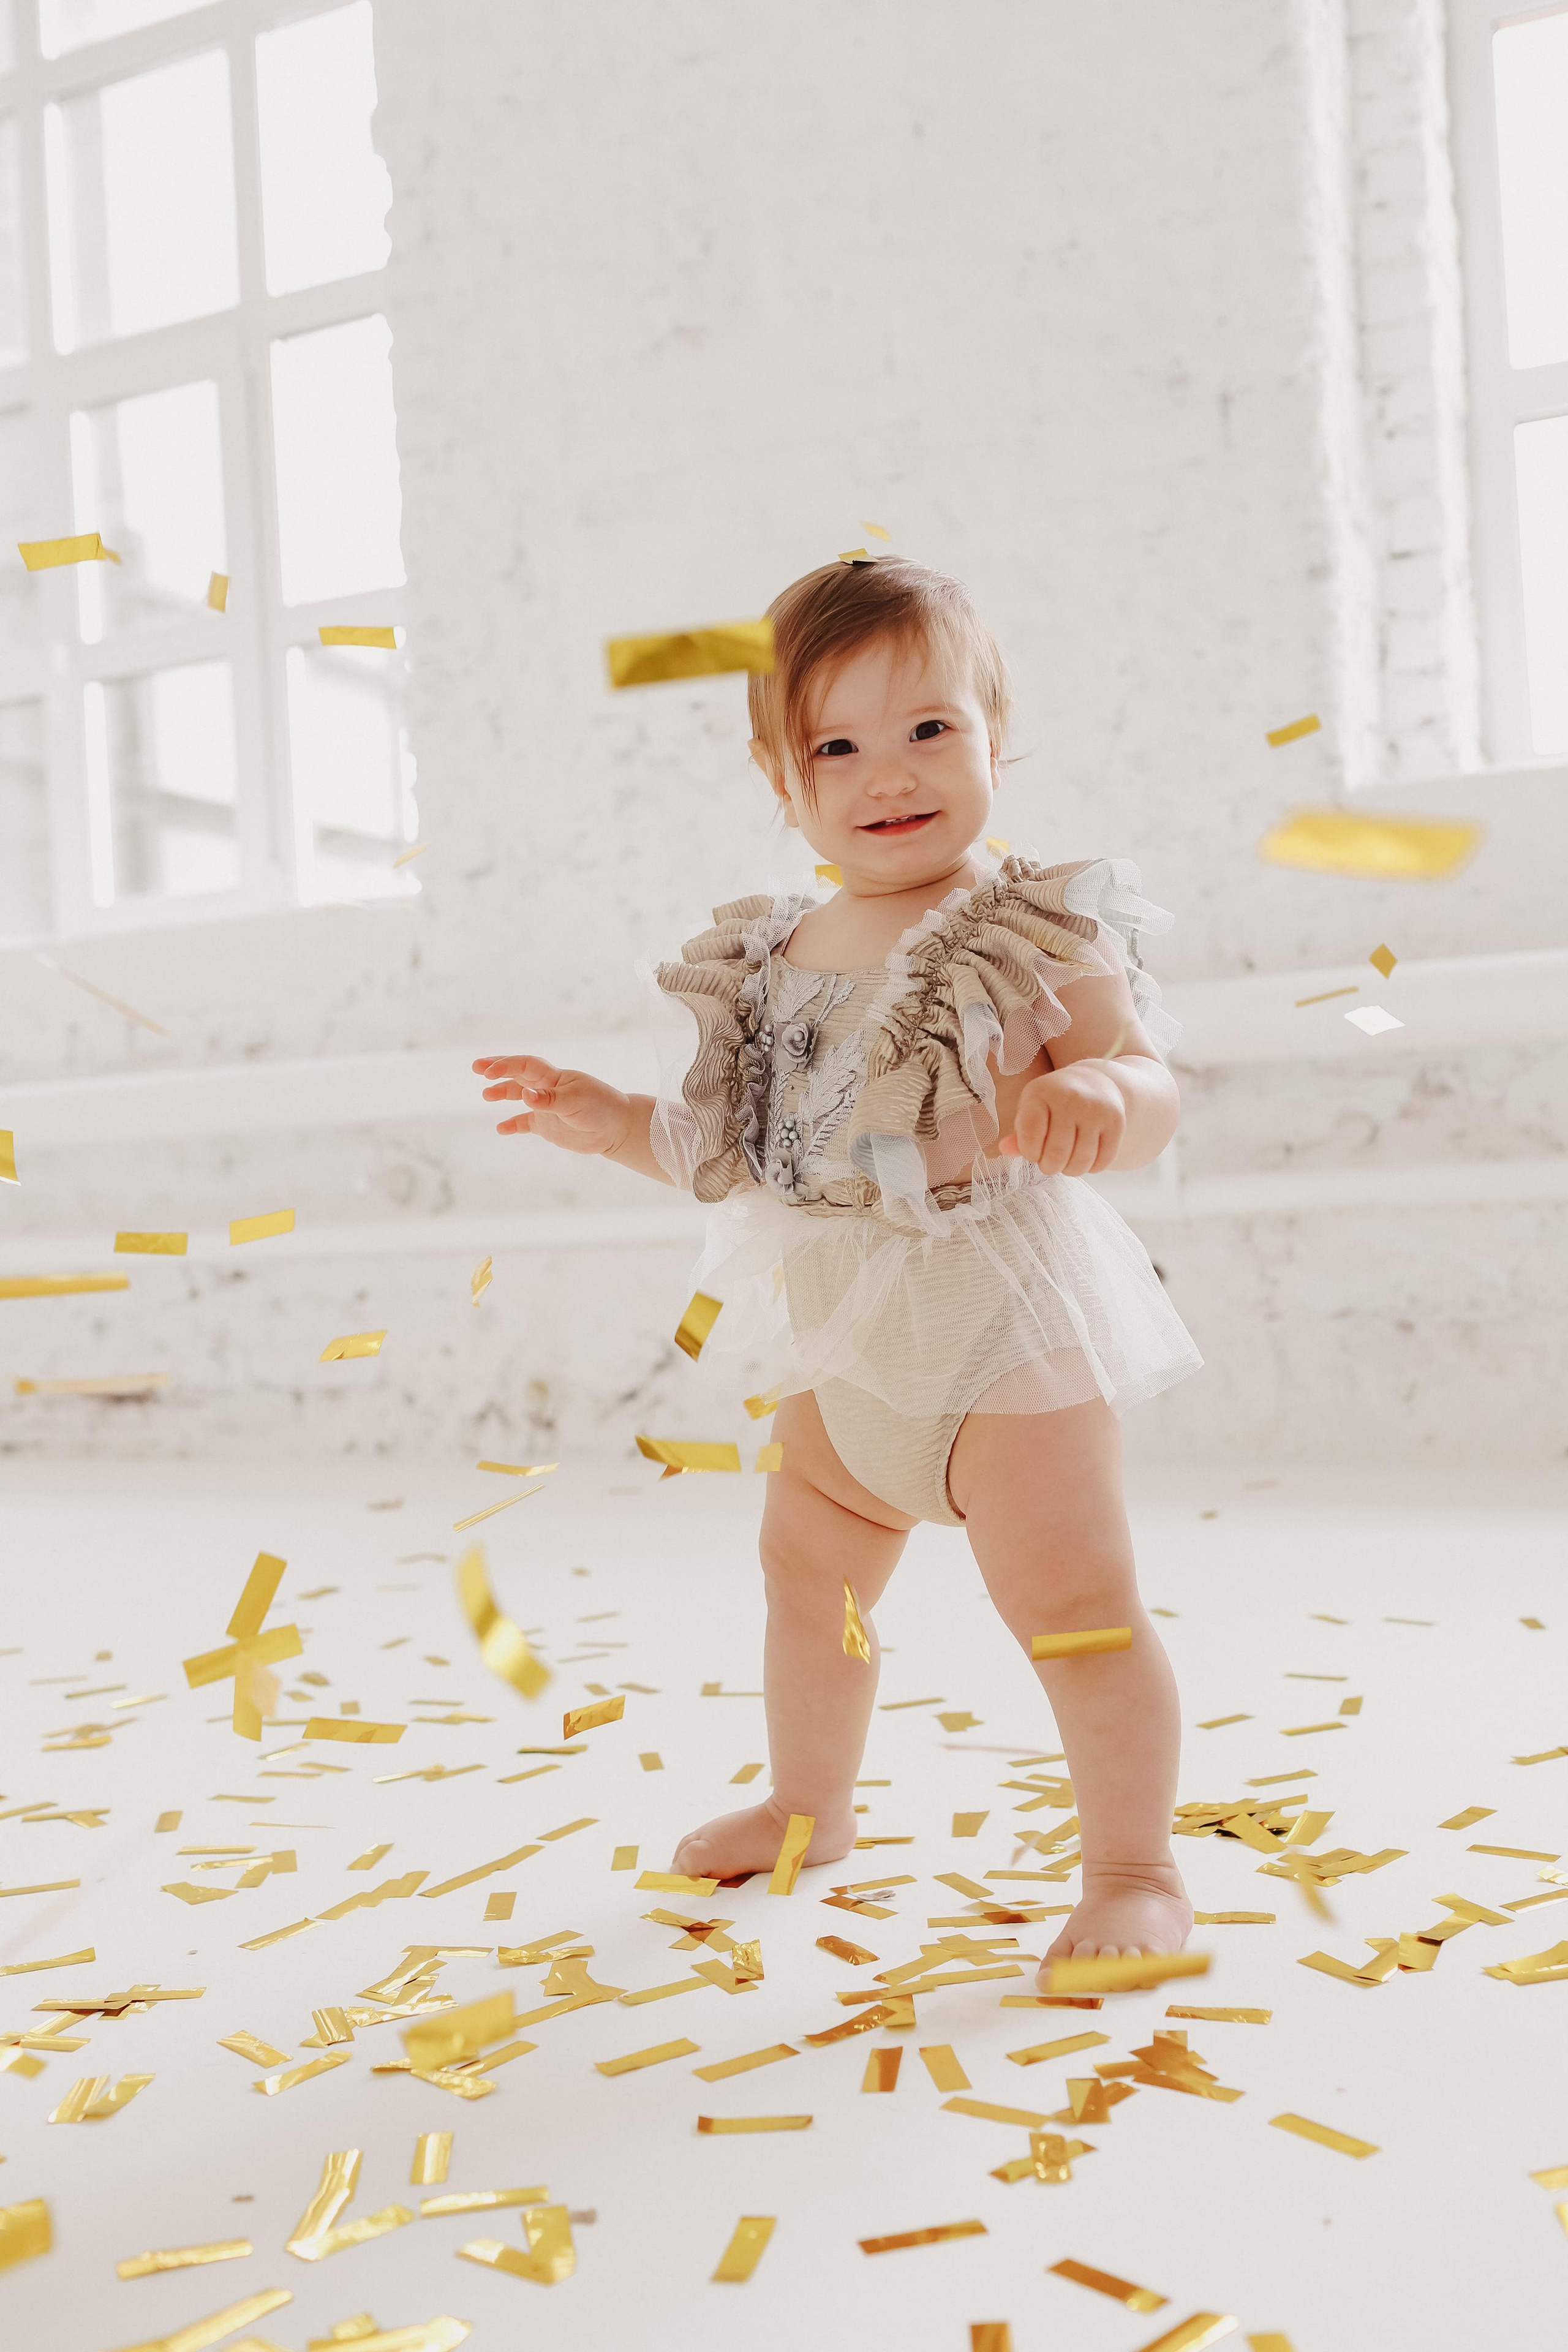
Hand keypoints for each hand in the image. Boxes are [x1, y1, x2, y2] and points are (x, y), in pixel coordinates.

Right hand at [472, 1054, 631, 1156]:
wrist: (617, 1129)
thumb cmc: (601, 1109)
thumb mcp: (576, 1103)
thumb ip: (549, 1100)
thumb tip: (525, 1095)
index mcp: (554, 1077)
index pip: (524, 1066)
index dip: (505, 1066)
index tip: (486, 1072)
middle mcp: (547, 1089)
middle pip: (518, 1074)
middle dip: (497, 1069)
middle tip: (476, 1067)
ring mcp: (546, 1107)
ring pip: (519, 1095)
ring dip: (503, 1093)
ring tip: (486, 1095)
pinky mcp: (548, 1125)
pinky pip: (525, 1122)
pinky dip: (513, 1124)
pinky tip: (501, 1129)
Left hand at [999, 1063, 1125, 1175]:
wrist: (1095, 1082)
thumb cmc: (1054, 1103)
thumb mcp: (1033, 1108)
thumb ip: (1020, 1132)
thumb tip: (1004, 1150)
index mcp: (1041, 1093)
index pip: (1030, 1136)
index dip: (1030, 1153)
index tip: (1033, 1152)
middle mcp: (1069, 1097)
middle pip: (1056, 1154)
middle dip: (1050, 1167)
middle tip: (1050, 1163)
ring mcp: (1095, 1109)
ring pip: (1081, 1161)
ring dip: (1071, 1171)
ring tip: (1066, 1163)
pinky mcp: (1116, 1120)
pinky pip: (1103, 1160)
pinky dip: (1093, 1168)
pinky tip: (1086, 1159)